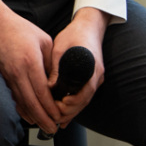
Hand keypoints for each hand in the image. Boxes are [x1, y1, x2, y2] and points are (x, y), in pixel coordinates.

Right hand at [0, 0, 62, 132]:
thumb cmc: (19, 29)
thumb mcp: (44, 42)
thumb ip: (52, 63)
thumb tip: (59, 81)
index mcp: (30, 62)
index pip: (42, 92)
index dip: (51, 108)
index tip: (59, 117)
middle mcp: (17, 72)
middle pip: (31, 102)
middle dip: (43, 119)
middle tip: (53, 129)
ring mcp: (8, 75)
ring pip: (21, 102)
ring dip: (33, 117)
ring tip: (43, 127)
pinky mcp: (3, 76)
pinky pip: (13, 96)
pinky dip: (21, 109)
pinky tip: (28, 116)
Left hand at [50, 8, 109, 127]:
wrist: (89, 26)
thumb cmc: (74, 35)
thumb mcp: (60, 49)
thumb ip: (56, 68)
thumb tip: (49, 85)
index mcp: (91, 68)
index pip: (83, 93)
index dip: (71, 102)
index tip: (58, 106)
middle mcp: (96, 75)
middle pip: (84, 100)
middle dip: (69, 111)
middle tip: (53, 116)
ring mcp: (95, 78)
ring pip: (84, 100)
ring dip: (71, 110)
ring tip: (56, 118)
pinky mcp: (91, 79)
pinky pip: (83, 95)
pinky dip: (73, 104)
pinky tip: (63, 113)